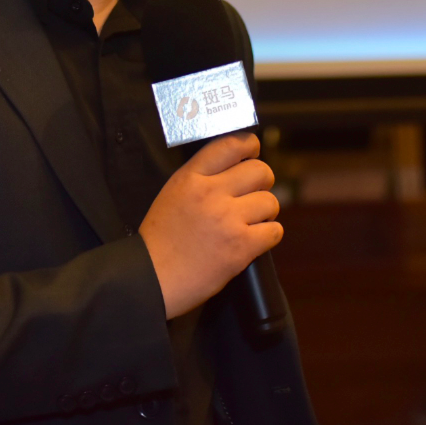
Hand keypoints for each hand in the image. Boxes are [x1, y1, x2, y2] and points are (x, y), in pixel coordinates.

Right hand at [138, 132, 281, 318]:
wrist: (151, 279)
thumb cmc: (160, 241)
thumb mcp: (172, 194)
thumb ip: (201, 178)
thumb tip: (234, 168)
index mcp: (191, 178)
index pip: (231, 145)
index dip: (250, 145)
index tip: (253, 152)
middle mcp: (211, 194)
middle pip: (260, 171)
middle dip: (262, 182)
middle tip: (254, 194)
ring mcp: (228, 220)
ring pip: (270, 202)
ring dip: (265, 212)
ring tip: (250, 222)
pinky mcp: (241, 247)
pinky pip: (274, 231)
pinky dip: (269, 235)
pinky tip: (255, 240)